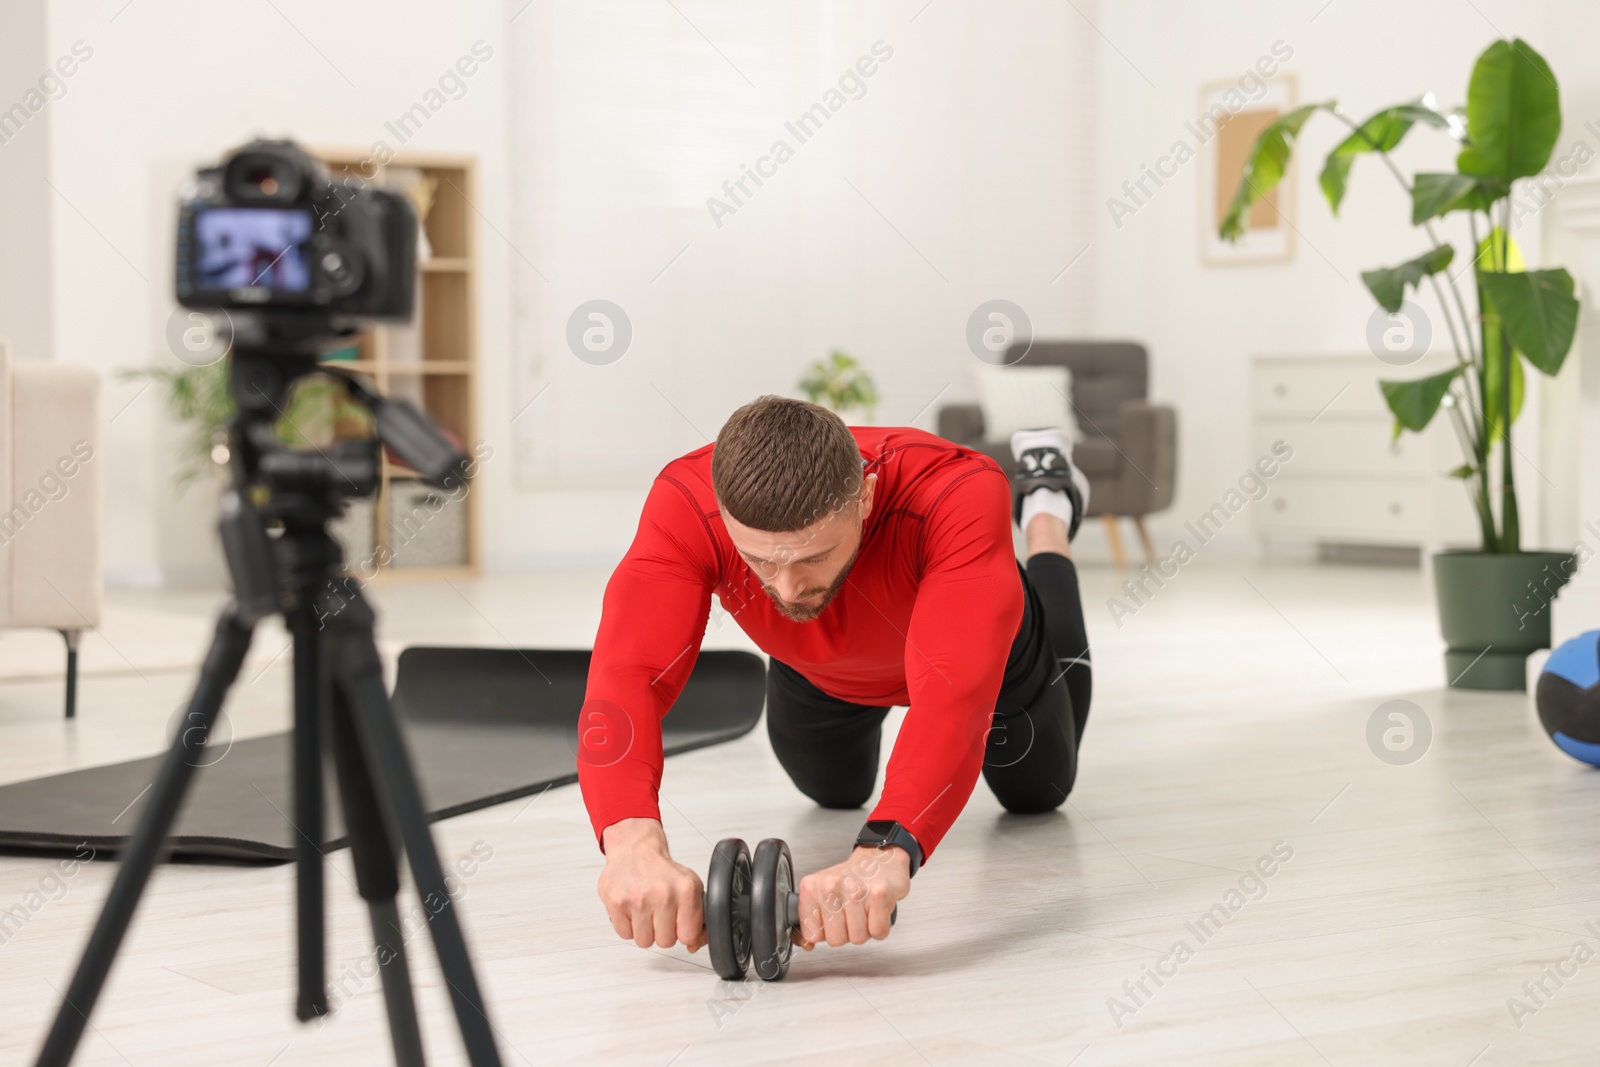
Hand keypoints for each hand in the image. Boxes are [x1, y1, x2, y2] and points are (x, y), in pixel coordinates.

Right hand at [597, 818, 706, 951]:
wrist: (635, 849)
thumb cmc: (662, 871)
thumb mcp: (690, 886)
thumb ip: (698, 917)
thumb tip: (695, 944)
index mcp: (686, 890)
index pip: (689, 936)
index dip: (683, 933)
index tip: (679, 923)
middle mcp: (662, 894)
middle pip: (665, 942)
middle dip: (662, 932)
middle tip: (659, 912)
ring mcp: (638, 899)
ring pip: (644, 941)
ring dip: (644, 930)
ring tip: (645, 910)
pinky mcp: (616, 903)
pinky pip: (625, 934)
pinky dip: (628, 925)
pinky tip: (632, 908)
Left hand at [793, 846, 909, 949]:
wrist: (879, 859)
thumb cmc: (850, 879)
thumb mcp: (820, 894)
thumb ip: (809, 920)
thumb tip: (805, 943)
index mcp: (811, 887)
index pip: (812, 934)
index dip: (825, 932)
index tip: (832, 918)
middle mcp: (830, 887)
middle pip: (836, 940)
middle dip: (846, 932)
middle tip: (851, 913)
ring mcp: (855, 891)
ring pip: (858, 938)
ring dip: (864, 929)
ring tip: (864, 910)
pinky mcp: (878, 895)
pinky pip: (877, 932)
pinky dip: (880, 927)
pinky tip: (876, 910)